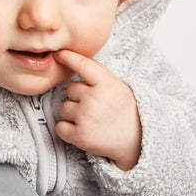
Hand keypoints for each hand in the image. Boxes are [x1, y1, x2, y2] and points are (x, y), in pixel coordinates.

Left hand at [54, 49, 141, 170]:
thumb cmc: (126, 112)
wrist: (137, 140)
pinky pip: (60, 127)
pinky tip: (83, 131)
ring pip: (64, 108)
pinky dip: (68, 130)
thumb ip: (99, 76)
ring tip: (92, 121)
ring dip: (73, 115)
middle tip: (96, 108)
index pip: (83, 64)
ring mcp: (85, 117)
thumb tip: (77, 60)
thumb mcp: (119, 87)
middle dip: (79, 98)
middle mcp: (94, 98)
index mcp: (106, 84)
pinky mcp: (79, 136)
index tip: (59, 54)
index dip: (68, 57)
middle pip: (71, 90)